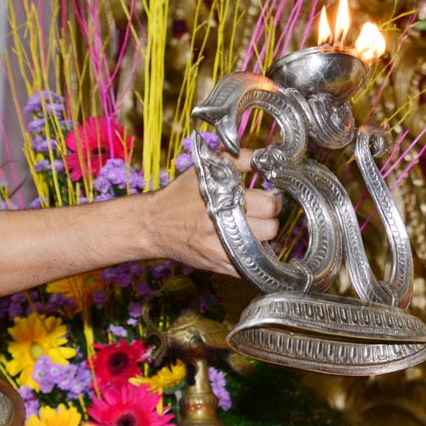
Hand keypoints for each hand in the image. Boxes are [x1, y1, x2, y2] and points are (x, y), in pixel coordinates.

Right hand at [150, 151, 279, 275]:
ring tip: (252, 228)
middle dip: (270, 220)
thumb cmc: (180, 194)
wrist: (153, 224)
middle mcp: (222, 227)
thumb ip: (238, 159)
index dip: (272, 201)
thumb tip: (265, 156)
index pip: (268, 206)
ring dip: (262, 239)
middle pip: (270, 229)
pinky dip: (252, 258)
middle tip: (262, 215)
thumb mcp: (205, 168)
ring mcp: (220, 250)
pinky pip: (248, 269)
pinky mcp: (216, 266)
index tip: (268, 198)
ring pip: (263, 251)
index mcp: (222, 200)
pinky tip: (245, 245)